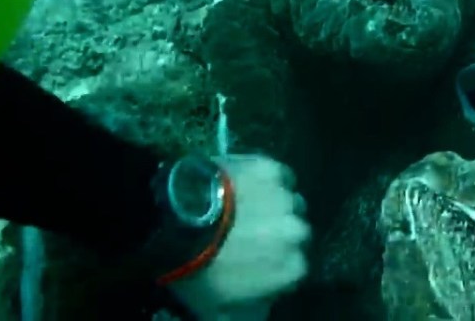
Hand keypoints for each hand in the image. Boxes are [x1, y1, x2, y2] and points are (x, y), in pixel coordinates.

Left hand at [168, 154, 309, 319]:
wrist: (177, 223)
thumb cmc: (199, 269)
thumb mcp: (219, 306)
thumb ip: (247, 305)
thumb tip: (257, 306)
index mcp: (291, 267)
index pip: (293, 266)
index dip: (273, 261)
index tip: (254, 258)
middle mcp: (297, 232)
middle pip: (294, 231)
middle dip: (276, 231)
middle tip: (247, 230)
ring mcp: (286, 198)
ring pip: (288, 200)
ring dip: (273, 204)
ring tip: (245, 204)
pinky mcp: (271, 169)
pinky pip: (277, 174)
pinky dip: (265, 178)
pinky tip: (244, 183)